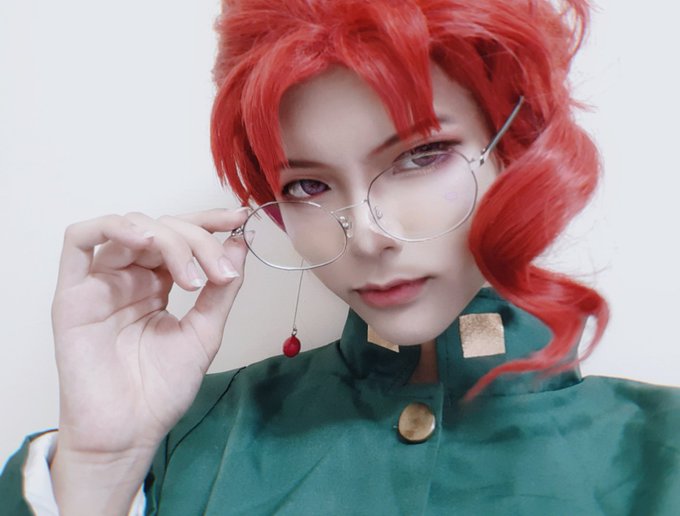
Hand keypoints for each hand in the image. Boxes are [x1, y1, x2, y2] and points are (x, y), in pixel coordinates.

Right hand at [51, 208, 248, 457]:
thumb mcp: (204, 332)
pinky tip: (144, 240)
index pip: (181, 236)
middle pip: (161, 228)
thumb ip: (220, 289)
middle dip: (198, 241)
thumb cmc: (161, 390)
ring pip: (130, 228)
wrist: (129, 432)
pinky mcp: (73, 293)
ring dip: (168, 239)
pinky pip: (79, 240)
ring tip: (191, 275)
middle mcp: (128, 276)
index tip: (240, 221)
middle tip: (221, 272)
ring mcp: (100, 282)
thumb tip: (239, 245)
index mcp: (157, 283)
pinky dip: (113, 228)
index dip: (209, 223)